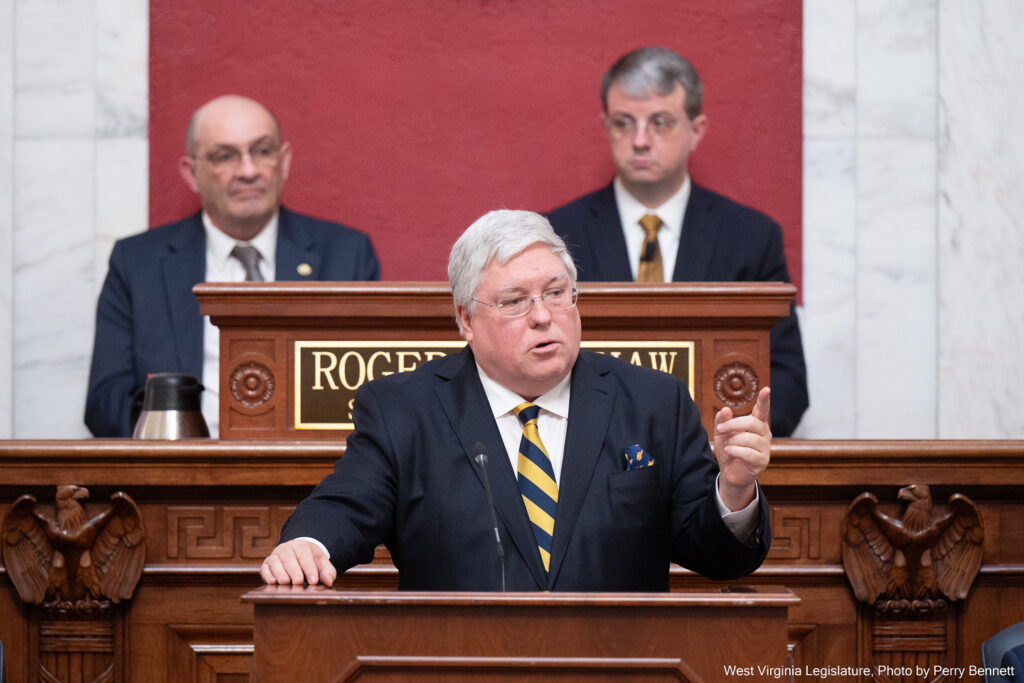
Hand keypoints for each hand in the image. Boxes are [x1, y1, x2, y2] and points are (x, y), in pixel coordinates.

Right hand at [260, 538, 336, 586]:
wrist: (299, 555)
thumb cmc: (312, 562)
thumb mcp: (322, 565)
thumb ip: (328, 572)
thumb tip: (329, 582)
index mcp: (302, 546)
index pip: (305, 555)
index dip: (309, 568)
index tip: (314, 581)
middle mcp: (286, 548)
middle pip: (289, 558)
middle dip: (294, 570)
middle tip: (299, 582)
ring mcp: (275, 556)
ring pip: (275, 562)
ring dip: (279, 572)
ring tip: (285, 582)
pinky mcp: (266, 564)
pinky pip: (264, 568)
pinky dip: (267, 575)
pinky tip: (272, 582)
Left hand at [713, 386, 770, 510]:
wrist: (730, 473)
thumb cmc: (729, 450)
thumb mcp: (721, 434)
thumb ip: (722, 421)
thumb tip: (725, 409)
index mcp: (756, 424)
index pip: (762, 410)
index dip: (764, 400)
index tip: (766, 389)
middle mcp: (764, 434)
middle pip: (752, 422)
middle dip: (733, 424)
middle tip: (720, 429)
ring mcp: (765, 448)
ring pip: (749, 438)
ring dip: (733, 441)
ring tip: (728, 446)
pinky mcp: (762, 460)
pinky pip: (748, 452)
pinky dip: (735, 450)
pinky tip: (730, 451)